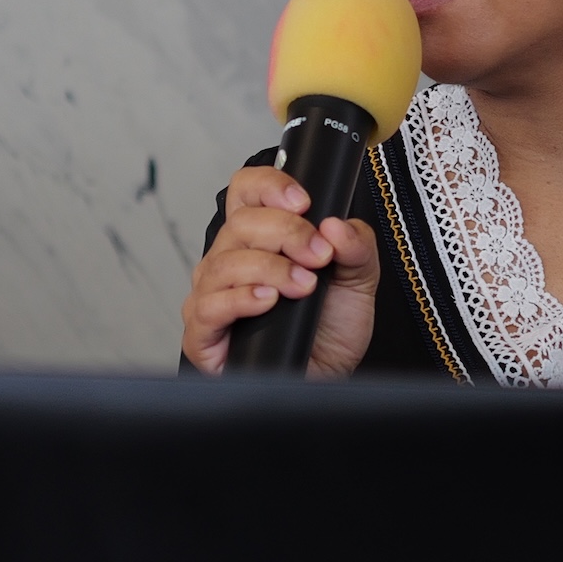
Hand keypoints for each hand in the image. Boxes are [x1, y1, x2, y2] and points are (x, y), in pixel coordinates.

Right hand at [180, 166, 379, 377]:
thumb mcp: (358, 278)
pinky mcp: (204, 333)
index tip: (303, 202)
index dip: (269, 186)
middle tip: (319, 255)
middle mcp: (230, 259)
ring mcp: (213, 294)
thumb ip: (357, 246)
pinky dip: (241, 299)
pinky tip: (268, 301)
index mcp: (259, 236)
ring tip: (304, 285)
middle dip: (287, 233)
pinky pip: (209, 306)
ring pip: (225, 263)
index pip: (246, 189)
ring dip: (271, 269)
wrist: (326, 375)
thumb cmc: (330, 326)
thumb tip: (336, 225)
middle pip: (240, 223)